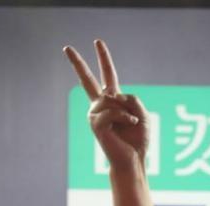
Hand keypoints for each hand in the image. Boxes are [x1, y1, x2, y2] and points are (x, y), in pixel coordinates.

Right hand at [65, 40, 147, 170]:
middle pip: (87, 80)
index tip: (97, 41)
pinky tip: (130, 125)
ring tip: (130, 123)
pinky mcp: (95, 125)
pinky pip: (112, 112)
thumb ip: (132, 100)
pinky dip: (125, 118)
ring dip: (126, 110)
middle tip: (66, 48)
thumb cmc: (137, 140)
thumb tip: (114, 96)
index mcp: (112, 101)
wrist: (133, 159)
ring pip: (111, 99)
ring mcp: (96, 114)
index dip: (103, 58)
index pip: (107, 75)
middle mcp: (100, 105)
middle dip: (77, 63)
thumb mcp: (142, 114)